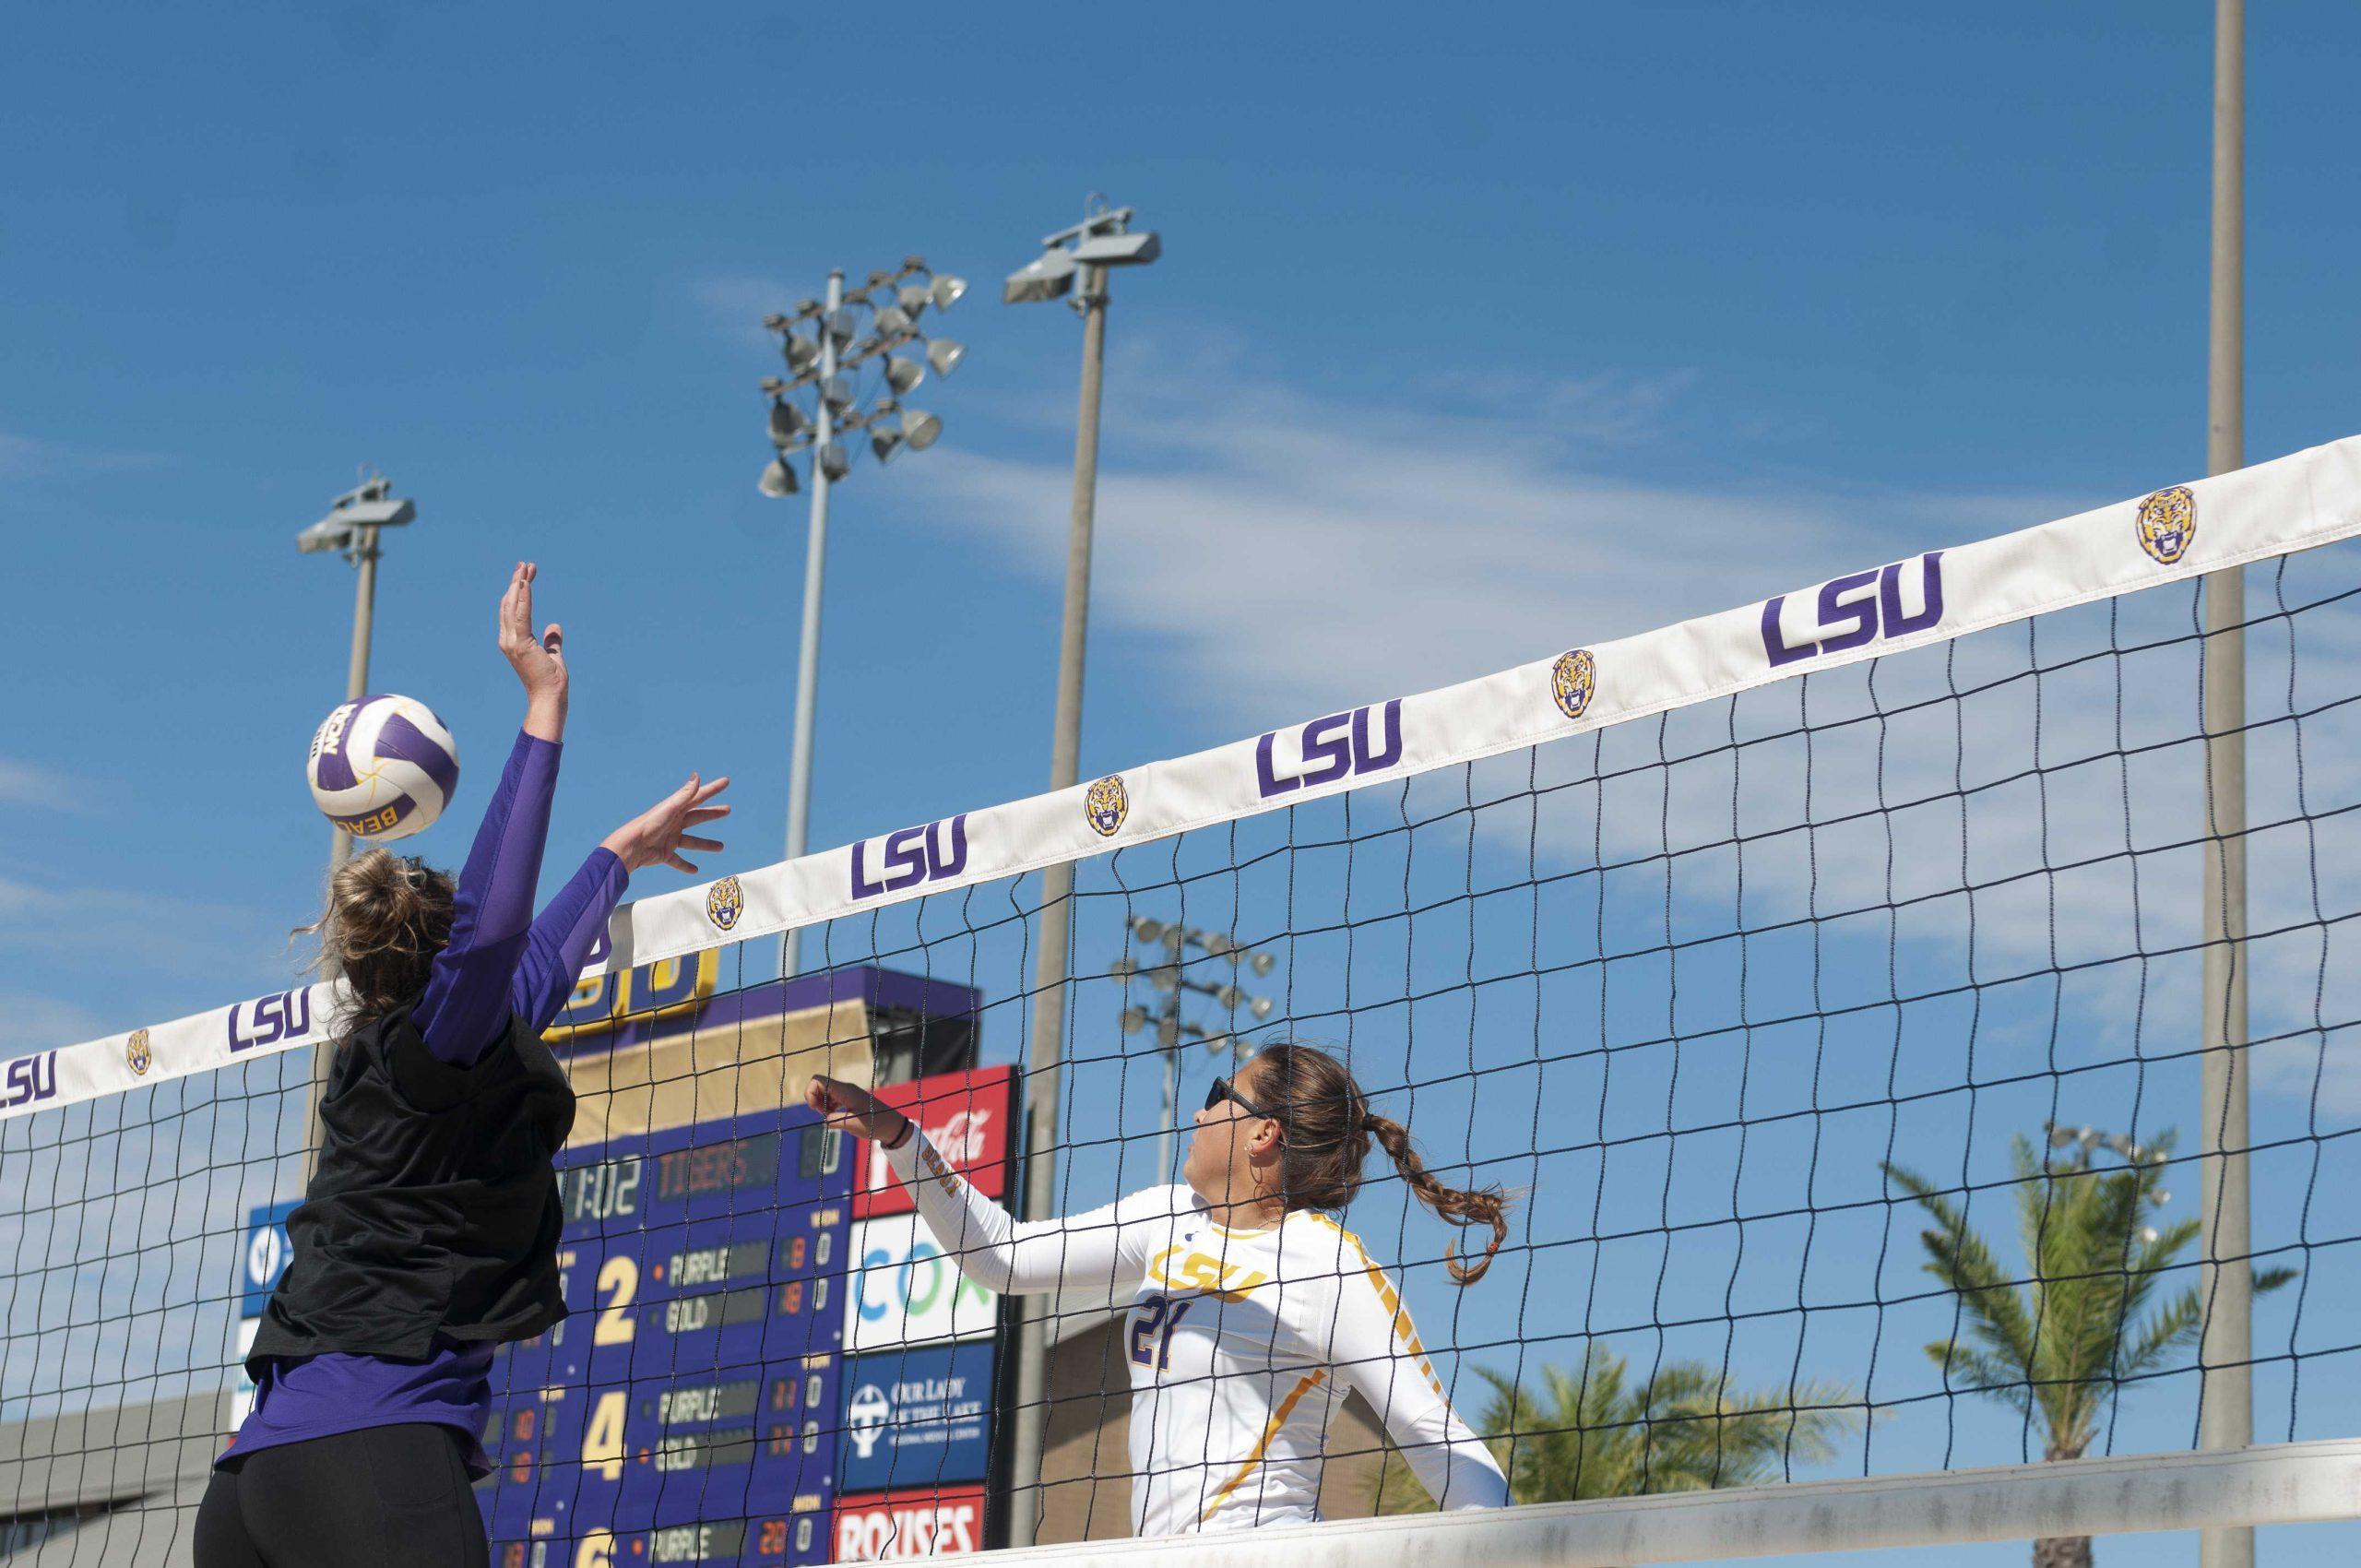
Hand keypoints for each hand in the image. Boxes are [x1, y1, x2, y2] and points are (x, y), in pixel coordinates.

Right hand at [498, 562, 567, 734]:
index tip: (526, 576)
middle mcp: (508, 639)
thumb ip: (552, 641)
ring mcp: (512, 641)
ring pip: (512, 606)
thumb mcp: (552, 654)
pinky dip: (522, 599)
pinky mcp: (520, 643)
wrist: (549, 697)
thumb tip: (555, 627)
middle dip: (517, 583)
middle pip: (510, 604)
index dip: (518, 592)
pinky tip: (525, 584)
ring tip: (524, 568)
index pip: (513, 610)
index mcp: (513, 641)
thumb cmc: (550, 680)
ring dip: (519, 585)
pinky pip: (521, 615)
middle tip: (525, 564)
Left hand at [601, 774, 730, 874]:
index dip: (713, 789)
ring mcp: (670, 839)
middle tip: (728, 810)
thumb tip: (697, 776)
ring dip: (705, 844)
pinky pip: (677, 860)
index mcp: (676, 809)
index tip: (726, 781)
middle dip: (712, 814)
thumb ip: (685, 794)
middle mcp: (674, 822)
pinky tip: (694, 870)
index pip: (699, 796)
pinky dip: (685, 865)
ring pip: (692, 841)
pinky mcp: (664, 853)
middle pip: (698, 817)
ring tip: (721, 847)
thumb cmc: (649, 825)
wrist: (632, 846)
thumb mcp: (670, 809)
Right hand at [806, 1074, 908, 1146]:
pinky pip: (833, 1098)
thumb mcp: (850, 1124)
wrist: (892, 1125)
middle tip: (823, 1114)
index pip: (818, 1080)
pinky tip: (834, 1116)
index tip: (816, 1109)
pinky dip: (829, 1106)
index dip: (810, 1092)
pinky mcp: (850, 1099)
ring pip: (825, 1092)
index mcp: (845, 1090)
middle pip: (820, 1085)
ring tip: (830, 1117)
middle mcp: (845, 1088)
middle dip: (815, 1099)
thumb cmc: (874, 1124)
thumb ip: (832, 1120)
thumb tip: (823, 1118)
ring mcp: (848, 1093)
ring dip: (821, 1104)